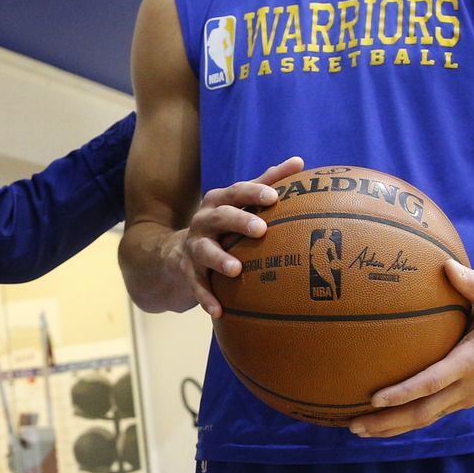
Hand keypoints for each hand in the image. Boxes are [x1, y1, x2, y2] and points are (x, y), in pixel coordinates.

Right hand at [163, 157, 303, 316]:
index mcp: (219, 201)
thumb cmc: (222, 223)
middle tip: (261, 229)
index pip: (237, 192)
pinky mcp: (188, 272)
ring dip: (219, 260)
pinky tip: (218, 311)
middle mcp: (204, 221)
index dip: (254, 192)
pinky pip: (196, 285)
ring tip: (237, 269)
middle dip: (239, 221)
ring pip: (205, 251)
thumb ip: (266, 182)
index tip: (274, 196)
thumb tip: (299, 161)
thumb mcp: (238, 203)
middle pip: (220, 217)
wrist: (174, 253)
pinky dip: (206, 297)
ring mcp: (194, 247)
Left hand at [350, 258, 473, 437]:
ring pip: (426, 419)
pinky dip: (406, 422)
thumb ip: (471, 283)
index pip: (432, 382)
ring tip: (358, 429)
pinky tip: (383, 423)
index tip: (375, 399)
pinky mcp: (465, 400)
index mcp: (473, 361)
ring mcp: (468, 398)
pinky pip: (432, 415)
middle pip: (423, 412)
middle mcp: (469, 387)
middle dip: (387, 421)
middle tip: (353, 425)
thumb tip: (445, 264)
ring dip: (392, 427)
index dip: (403, 393)